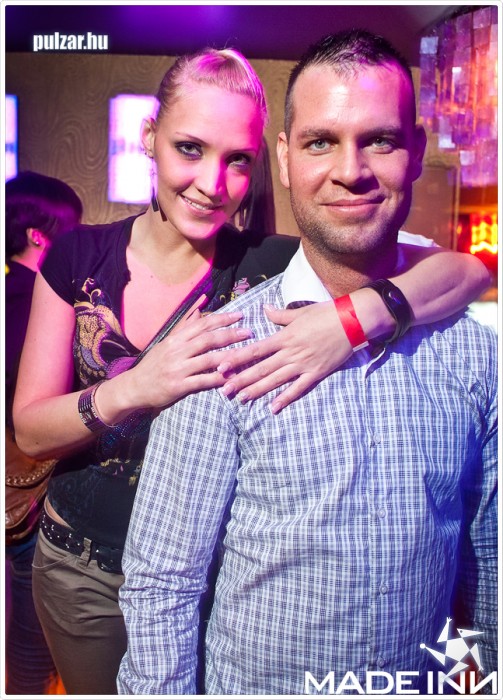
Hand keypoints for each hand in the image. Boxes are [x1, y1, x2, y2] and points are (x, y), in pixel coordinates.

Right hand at [109, 310, 252, 416]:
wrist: (133, 387)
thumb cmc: (153, 364)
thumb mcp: (166, 343)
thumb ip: (184, 328)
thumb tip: (200, 311)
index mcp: (175, 339)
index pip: (202, 324)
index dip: (222, 319)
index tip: (239, 315)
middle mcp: (177, 351)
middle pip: (208, 339)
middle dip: (230, 334)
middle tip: (248, 332)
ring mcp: (178, 369)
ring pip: (208, 359)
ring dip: (229, 356)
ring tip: (246, 354)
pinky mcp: (179, 386)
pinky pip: (202, 381)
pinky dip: (218, 379)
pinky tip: (231, 378)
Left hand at [216, 302, 351, 413]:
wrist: (353, 321)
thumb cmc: (326, 313)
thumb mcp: (300, 312)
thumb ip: (279, 315)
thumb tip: (263, 309)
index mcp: (284, 337)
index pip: (255, 350)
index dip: (237, 359)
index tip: (221, 366)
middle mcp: (290, 353)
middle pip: (261, 368)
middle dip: (241, 380)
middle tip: (224, 390)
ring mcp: (303, 365)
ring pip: (275, 380)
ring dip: (257, 390)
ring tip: (241, 399)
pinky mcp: (316, 373)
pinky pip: (298, 389)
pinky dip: (285, 399)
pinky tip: (273, 408)